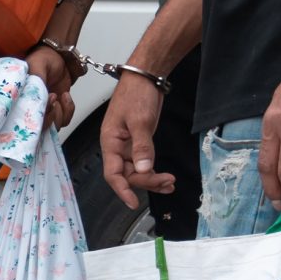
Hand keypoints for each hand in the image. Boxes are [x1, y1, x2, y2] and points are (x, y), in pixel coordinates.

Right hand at [24, 43, 77, 128]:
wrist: (60, 57)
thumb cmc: (45, 58)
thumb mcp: (38, 64)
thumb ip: (37, 78)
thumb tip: (38, 94)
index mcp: (21, 99)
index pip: (25, 119)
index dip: (37, 116)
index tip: (47, 99)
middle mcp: (31, 108)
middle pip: (40, 128)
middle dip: (50, 116)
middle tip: (54, 97)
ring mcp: (45, 111)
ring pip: (53, 127)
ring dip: (61, 113)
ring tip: (60, 96)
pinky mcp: (57, 111)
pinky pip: (64, 120)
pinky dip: (69, 110)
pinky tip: (65, 96)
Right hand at [97, 71, 174, 210]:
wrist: (145, 77)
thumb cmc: (136, 93)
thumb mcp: (140, 120)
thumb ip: (142, 146)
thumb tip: (144, 169)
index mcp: (110, 142)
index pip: (112, 174)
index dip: (122, 190)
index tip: (133, 202)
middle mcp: (117, 147)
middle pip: (128, 175)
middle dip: (147, 182)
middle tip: (167, 181)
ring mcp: (128, 146)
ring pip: (137, 171)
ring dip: (152, 180)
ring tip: (170, 182)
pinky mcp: (138, 143)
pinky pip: (144, 163)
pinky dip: (154, 172)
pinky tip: (165, 178)